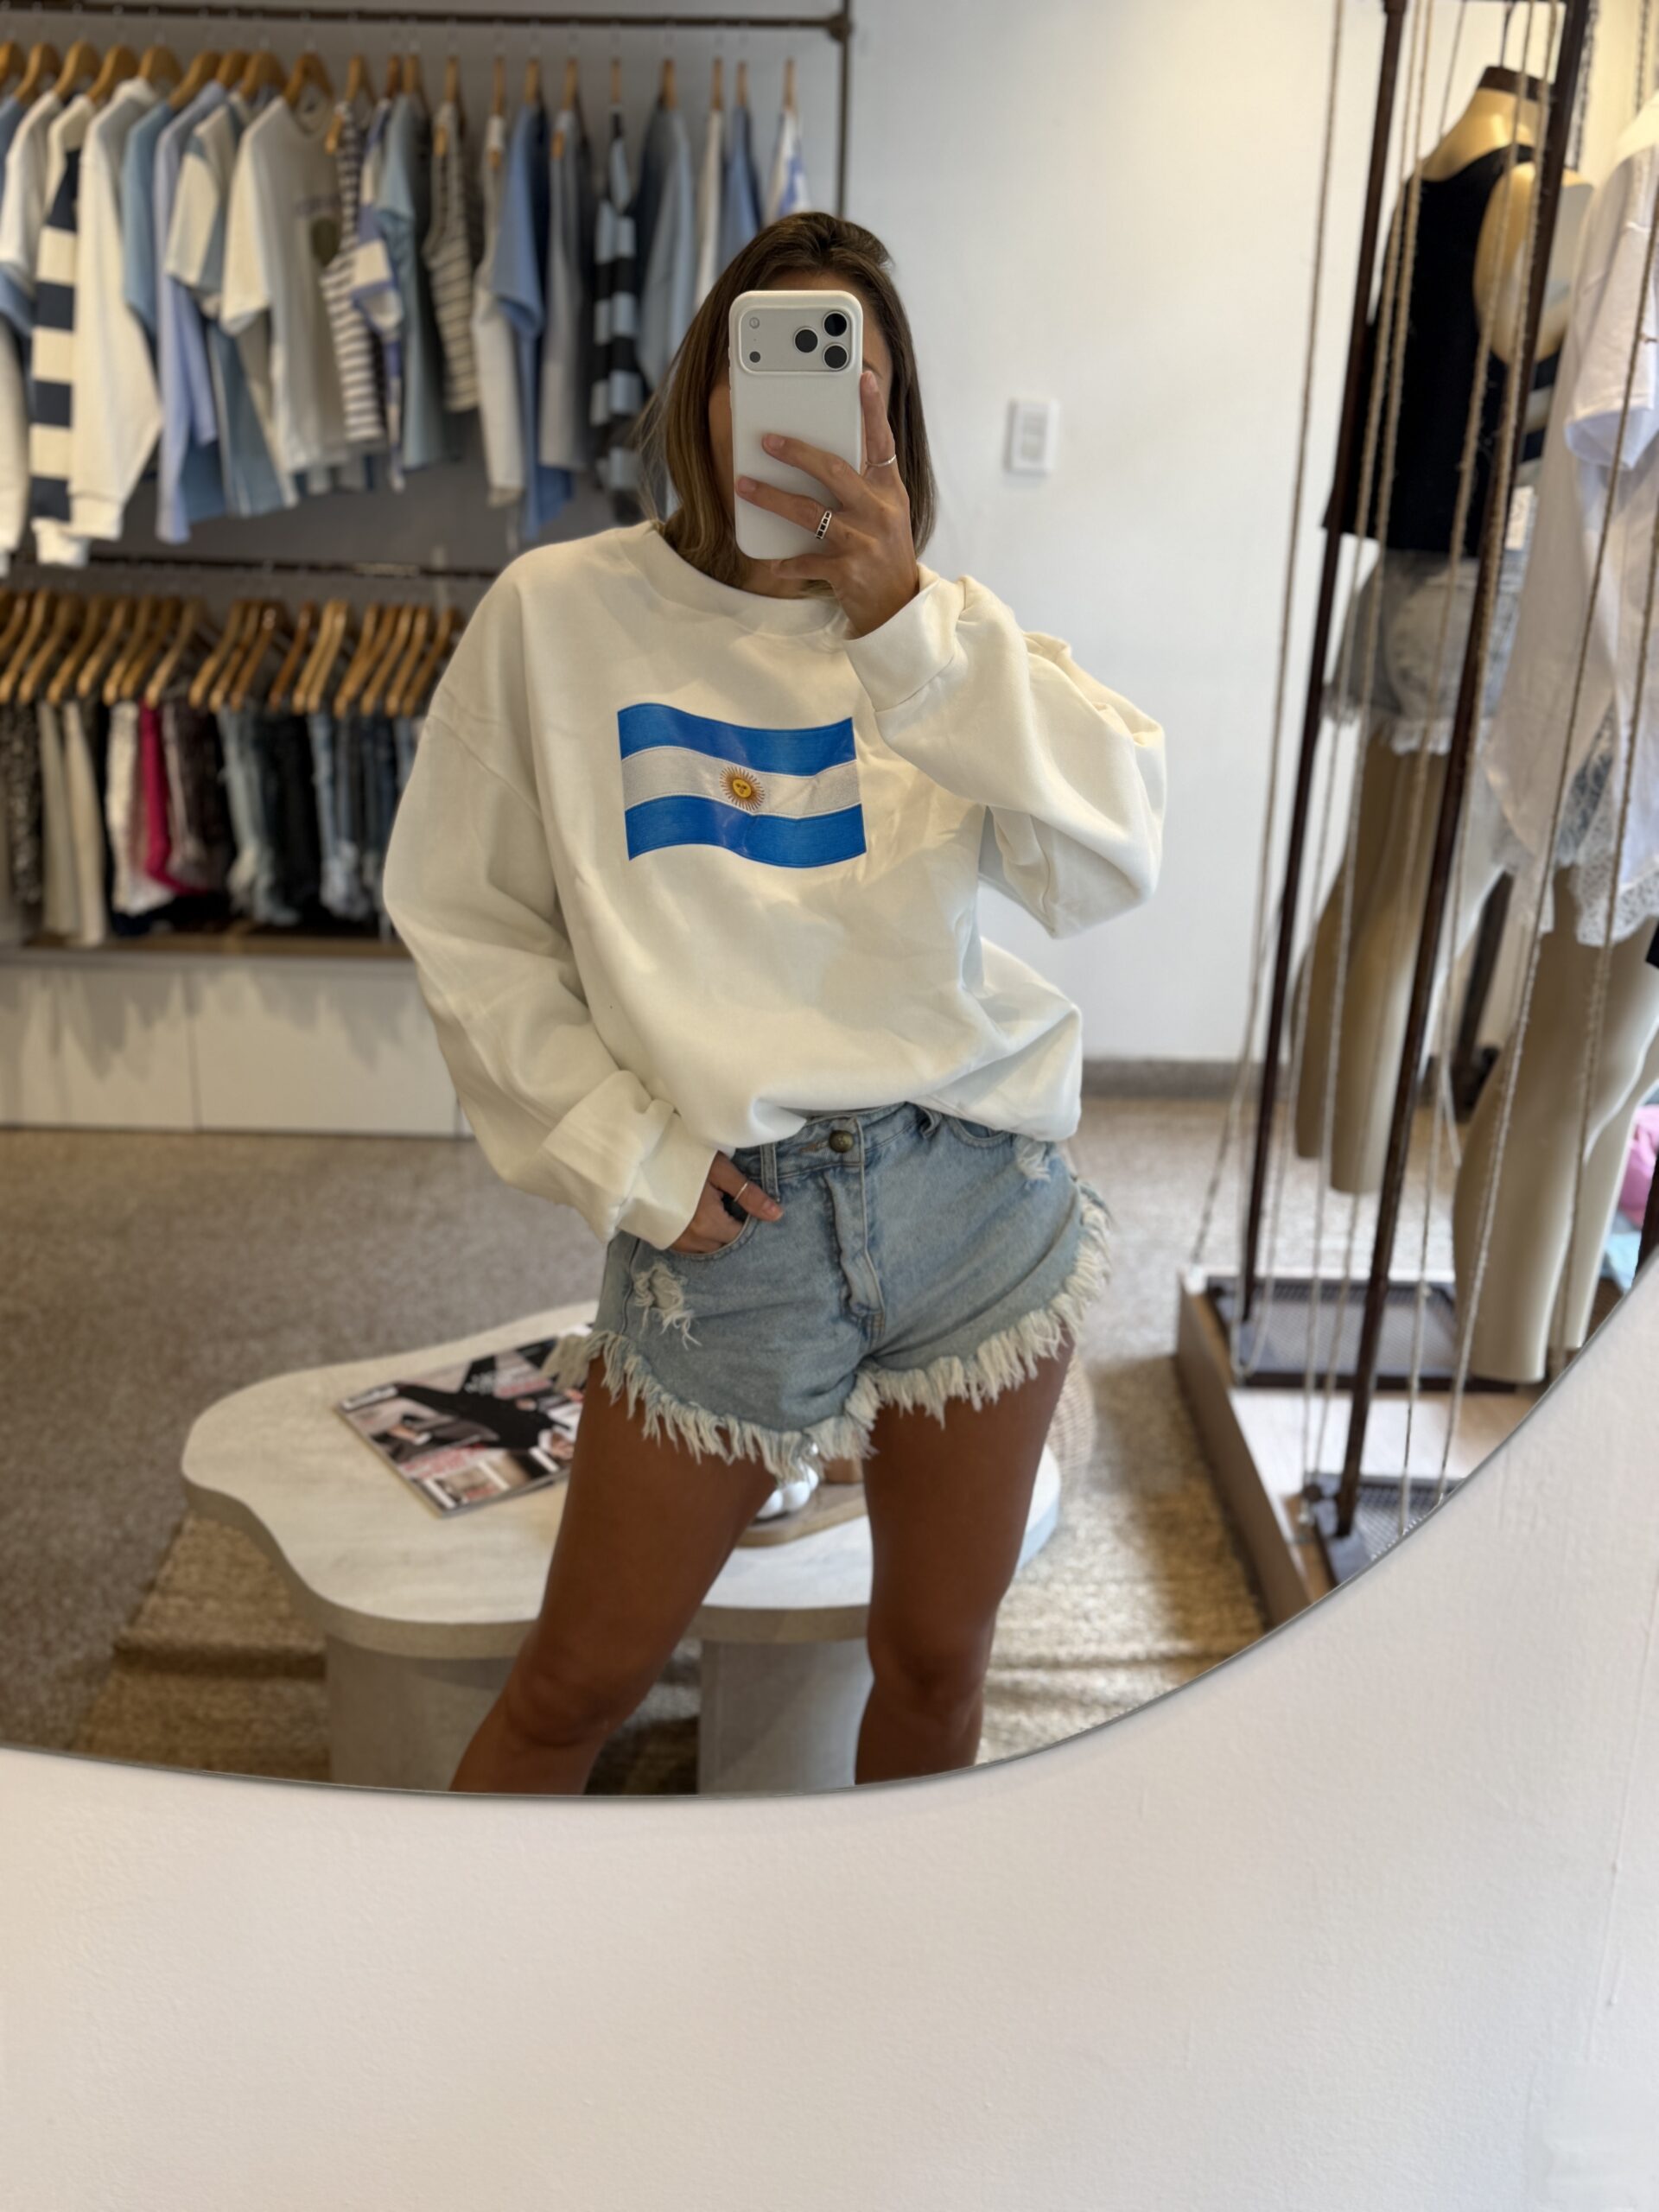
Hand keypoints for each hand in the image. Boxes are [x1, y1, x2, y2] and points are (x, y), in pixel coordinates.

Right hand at [665, 1153, 783, 1253]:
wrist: (641, 1157)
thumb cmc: (684, 1158)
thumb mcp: (720, 1170)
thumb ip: (748, 1194)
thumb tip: (776, 1215)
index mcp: (709, 1223)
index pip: (741, 1236)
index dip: (748, 1223)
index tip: (746, 1206)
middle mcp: (693, 1240)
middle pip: (725, 1245)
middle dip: (733, 1230)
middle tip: (733, 1207)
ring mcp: (677, 1243)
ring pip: (709, 1249)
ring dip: (717, 1236)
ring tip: (716, 1211)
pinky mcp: (665, 1240)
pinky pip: (692, 1248)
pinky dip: (701, 1237)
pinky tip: (701, 1218)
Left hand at [735, 368, 919, 638]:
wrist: (898, 607)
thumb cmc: (883, 552)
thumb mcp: (885, 512)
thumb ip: (862, 483)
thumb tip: (819, 454)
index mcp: (888, 491)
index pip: (882, 442)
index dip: (873, 409)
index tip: (864, 377)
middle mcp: (879, 512)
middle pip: (833, 471)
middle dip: (796, 452)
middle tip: (767, 439)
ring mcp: (863, 542)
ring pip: (810, 512)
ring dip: (772, 498)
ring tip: (743, 486)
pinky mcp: (848, 572)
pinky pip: (807, 561)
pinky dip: (787, 562)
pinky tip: (772, 561)